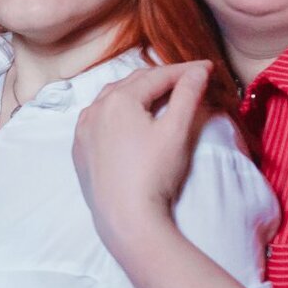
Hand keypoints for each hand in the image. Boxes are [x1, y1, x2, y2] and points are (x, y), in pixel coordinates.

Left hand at [72, 61, 211, 253]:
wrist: (126, 218)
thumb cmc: (153, 174)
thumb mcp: (176, 130)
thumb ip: (188, 95)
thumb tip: (199, 71)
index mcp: (118, 100)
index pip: (158, 76)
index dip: (185, 71)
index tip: (207, 68)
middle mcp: (94, 110)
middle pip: (133, 84)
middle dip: (161, 78)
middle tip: (188, 79)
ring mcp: (83, 131)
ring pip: (112, 100)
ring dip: (137, 92)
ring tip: (160, 94)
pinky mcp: (80, 151)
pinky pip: (98, 121)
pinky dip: (117, 113)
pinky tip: (129, 119)